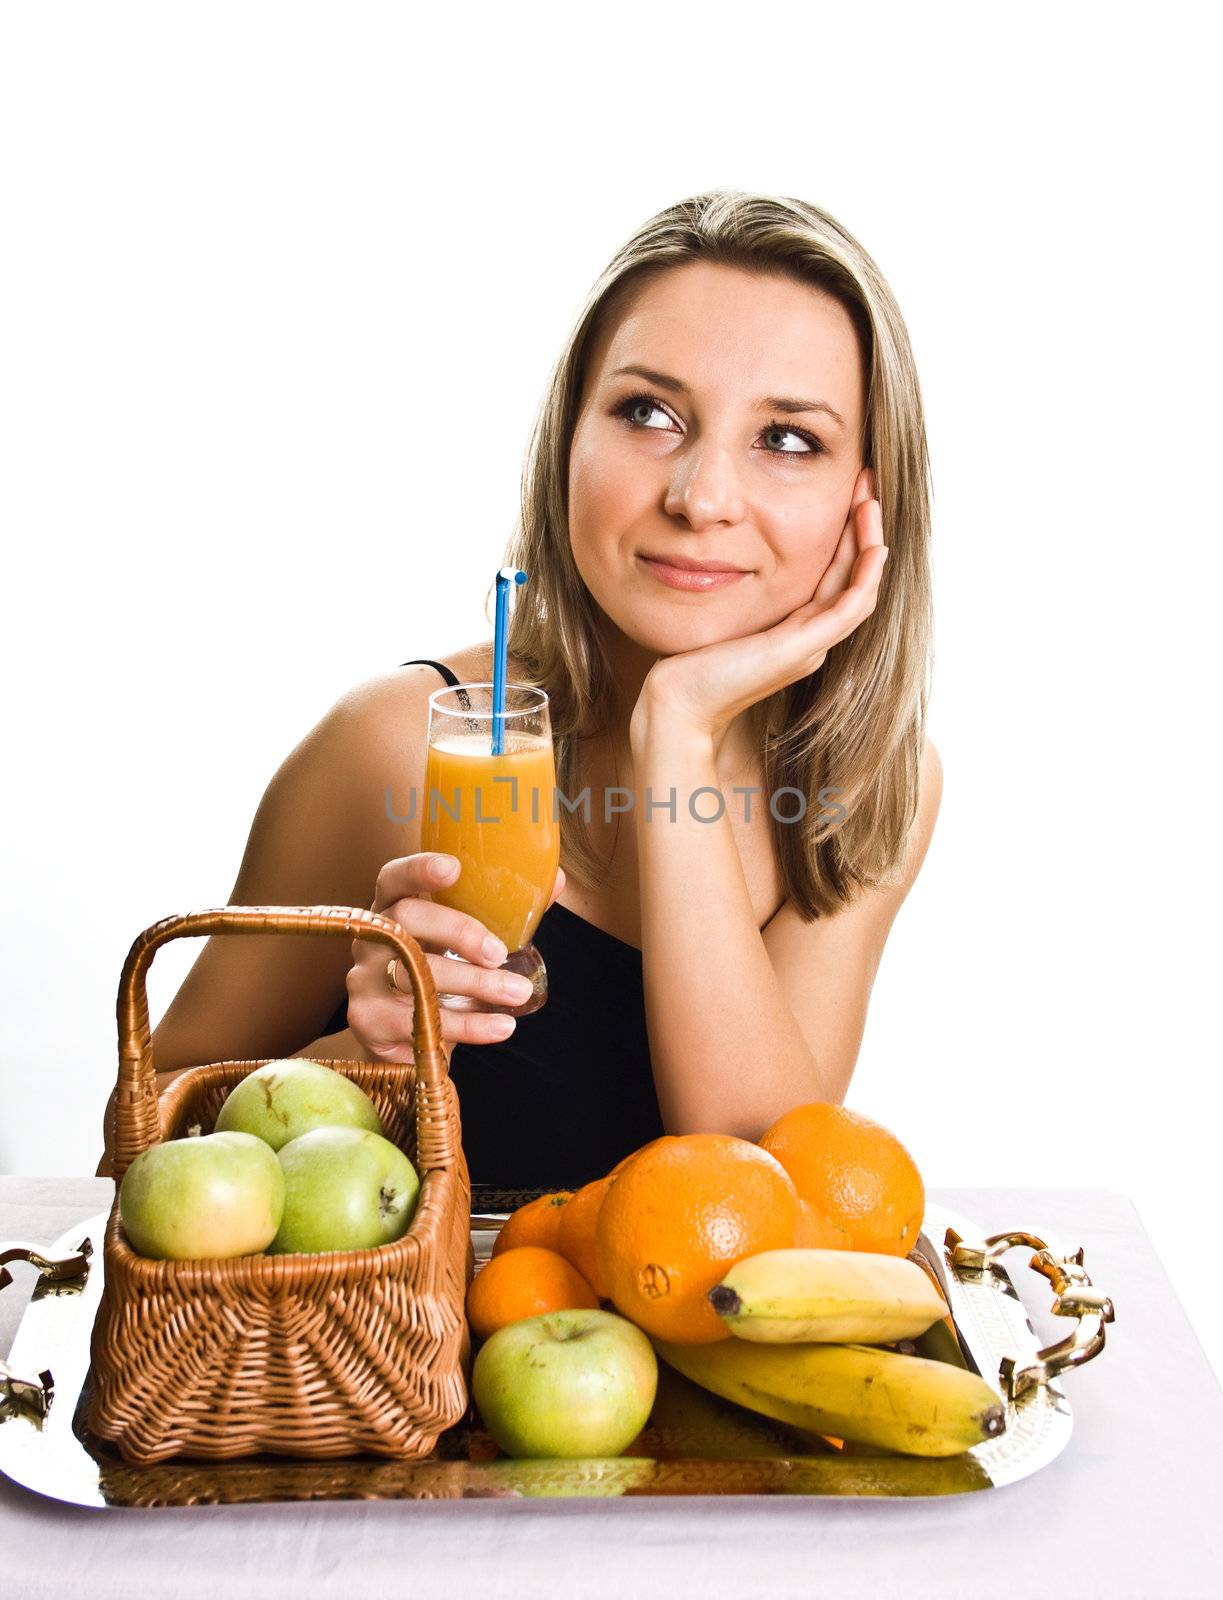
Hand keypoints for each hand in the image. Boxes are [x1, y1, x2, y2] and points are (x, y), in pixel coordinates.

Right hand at [346, 853, 565, 1058]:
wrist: (406, 1042)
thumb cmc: (441, 976)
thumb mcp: (467, 944)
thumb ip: (505, 912)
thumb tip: (556, 880)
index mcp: (392, 909)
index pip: (393, 878)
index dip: (418, 869)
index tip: (453, 867)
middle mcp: (371, 940)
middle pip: (405, 921)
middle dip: (459, 933)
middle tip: (499, 953)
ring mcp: (363, 982)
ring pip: (415, 976)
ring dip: (474, 985)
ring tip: (517, 993)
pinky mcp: (370, 1023)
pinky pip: (421, 1022)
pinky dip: (469, 1026)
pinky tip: (502, 1026)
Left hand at [633, 468, 887, 743]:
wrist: (679, 701)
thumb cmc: (689, 661)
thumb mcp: (721, 613)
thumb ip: (735, 589)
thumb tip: (723, 548)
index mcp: (795, 630)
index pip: (835, 575)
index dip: (845, 533)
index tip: (845, 492)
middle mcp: (811, 638)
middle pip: (853, 576)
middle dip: (862, 526)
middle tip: (866, 481)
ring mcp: (810, 645)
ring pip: (860, 588)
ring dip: (870, 542)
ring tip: (870, 499)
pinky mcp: (803, 648)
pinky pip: (852, 608)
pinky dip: (867, 576)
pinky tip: (874, 546)